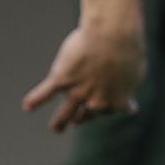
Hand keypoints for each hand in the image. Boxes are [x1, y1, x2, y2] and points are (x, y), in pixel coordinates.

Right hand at [23, 0, 145, 132]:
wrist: (113, 35)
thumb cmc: (128, 49)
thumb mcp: (136, 71)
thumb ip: (129, 86)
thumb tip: (129, 101)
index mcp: (115, 101)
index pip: (108, 111)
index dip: (108, 108)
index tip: (107, 106)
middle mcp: (95, 101)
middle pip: (86, 115)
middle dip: (82, 118)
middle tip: (77, 121)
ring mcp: (77, 91)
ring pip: (64, 114)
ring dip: (59, 123)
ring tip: (56, 129)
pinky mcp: (61, 79)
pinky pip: (44, 93)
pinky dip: (35, 100)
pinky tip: (28, 106)